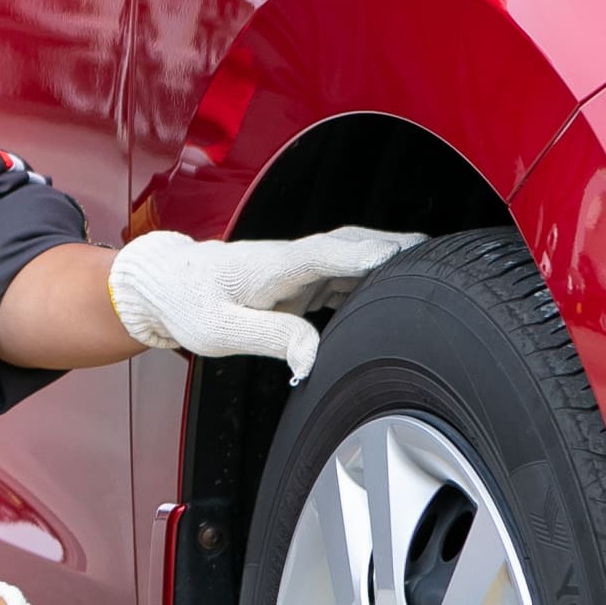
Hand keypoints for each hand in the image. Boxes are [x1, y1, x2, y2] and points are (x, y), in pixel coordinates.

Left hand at [106, 227, 423, 380]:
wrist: (163, 284)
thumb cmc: (186, 304)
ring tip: (435, 269)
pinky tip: (394, 289)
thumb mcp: (219, 331)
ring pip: (351, 255)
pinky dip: (372, 275)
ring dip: (389, 260)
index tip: (401, 258)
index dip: (364, 256)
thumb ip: (269, 339)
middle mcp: (289, 257)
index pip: (327, 254)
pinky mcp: (297, 276)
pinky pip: (343, 270)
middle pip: (351, 246)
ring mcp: (295, 264)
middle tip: (442, 257)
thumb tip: (311, 358)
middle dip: (394, 249)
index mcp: (272, 265)